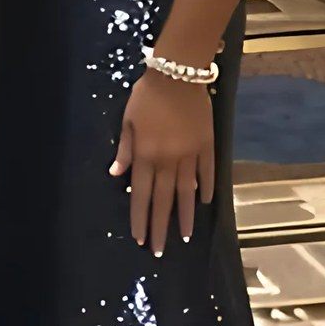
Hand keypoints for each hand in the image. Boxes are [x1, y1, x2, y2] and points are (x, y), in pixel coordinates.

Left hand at [110, 68, 215, 255]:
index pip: (140, 195)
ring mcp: (189, 155)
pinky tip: (204, 203)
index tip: (140, 239)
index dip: (139, 218)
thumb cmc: (147, 95)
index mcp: (146, 155)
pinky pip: (207, 172)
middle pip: (163, 200)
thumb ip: (125, 149)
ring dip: (184, 216)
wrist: (178, 74)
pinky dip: (206, 189)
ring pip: (187, 193)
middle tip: (160, 251)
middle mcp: (167, 160)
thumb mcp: (128, 120)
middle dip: (160, 227)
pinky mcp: (207, 146)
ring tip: (185, 236)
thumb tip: (117, 176)